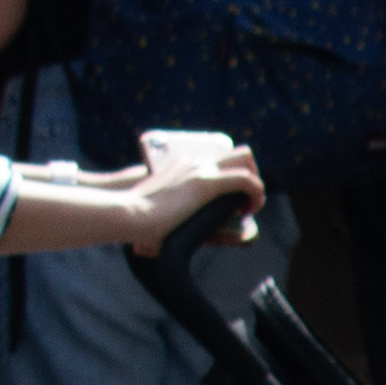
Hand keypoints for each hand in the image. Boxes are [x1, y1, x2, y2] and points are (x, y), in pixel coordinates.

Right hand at [16, 139, 267, 250]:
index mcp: (183, 164)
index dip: (234, 176)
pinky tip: (250, 210)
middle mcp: (194, 161)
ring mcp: (201, 170)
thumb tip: (171, 230)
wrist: (128, 215)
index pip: (219, 159)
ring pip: (247, 162)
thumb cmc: (138, 220)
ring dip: (256, 184)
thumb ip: (172, 210)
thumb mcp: (159, 209)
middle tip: (247, 201)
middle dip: (251, 174)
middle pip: (239, 153)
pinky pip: (246, 180)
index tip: (234, 200)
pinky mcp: (206, 183)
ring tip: (250, 207)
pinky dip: (256, 193)